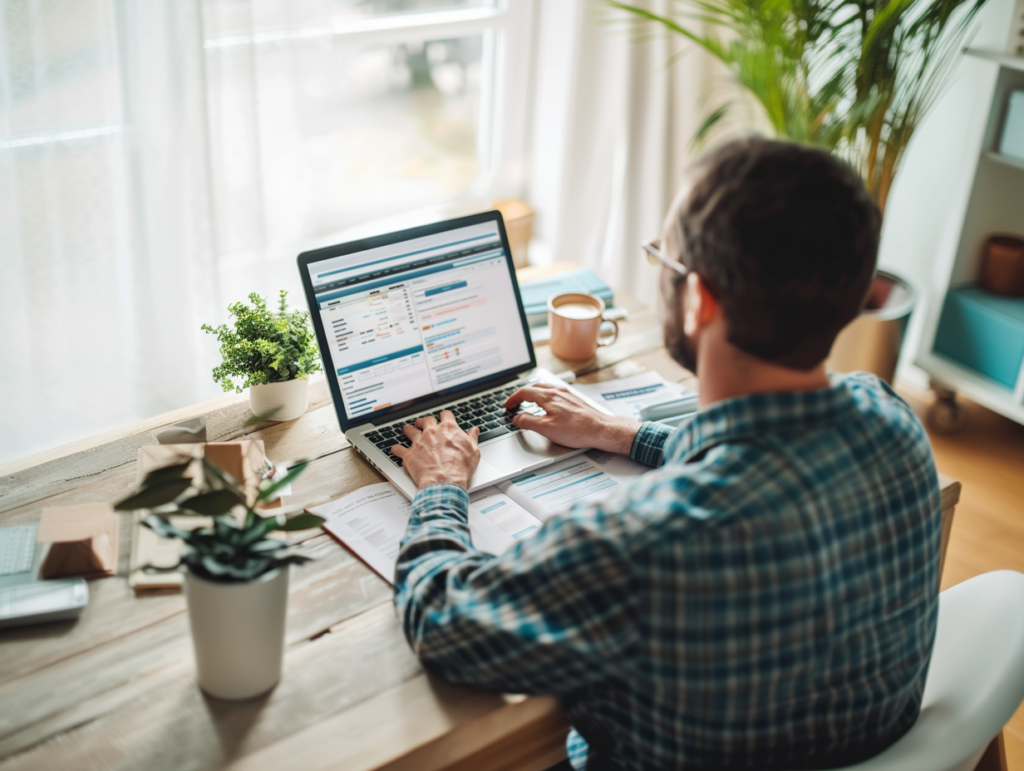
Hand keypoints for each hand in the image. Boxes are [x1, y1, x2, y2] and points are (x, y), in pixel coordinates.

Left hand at [392, 411, 480, 489]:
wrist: (444, 481)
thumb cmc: (460, 468)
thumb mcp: (473, 451)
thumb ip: (472, 438)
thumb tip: (474, 431)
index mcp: (448, 429)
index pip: (446, 415)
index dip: (445, 416)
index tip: (444, 418)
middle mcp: (432, 432)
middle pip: (426, 420)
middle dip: (424, 421)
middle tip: (423, 423)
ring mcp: (419, 442)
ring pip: (410, 430)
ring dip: (409, 429)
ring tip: (408, 430)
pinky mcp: (409, 455)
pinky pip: (399, 449)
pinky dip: (396, 449)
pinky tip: (395, 449)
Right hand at [505, 384, 640, 454]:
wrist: (601, 430)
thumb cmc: (577, 430)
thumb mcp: (546, 429)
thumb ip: (528, 422)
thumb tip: (517, 418)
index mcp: (548, 396)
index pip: (524, 392)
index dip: (513, 399)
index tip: (508, 406)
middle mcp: (558, 391)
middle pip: (534, 388)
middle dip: (522, 395)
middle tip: (515, 404)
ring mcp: (567, 394)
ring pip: (545, 389)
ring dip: (534, 394)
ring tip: (529, 403)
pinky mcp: (574, 400)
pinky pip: (555, 393)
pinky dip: (545, 397)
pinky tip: (548, 406)